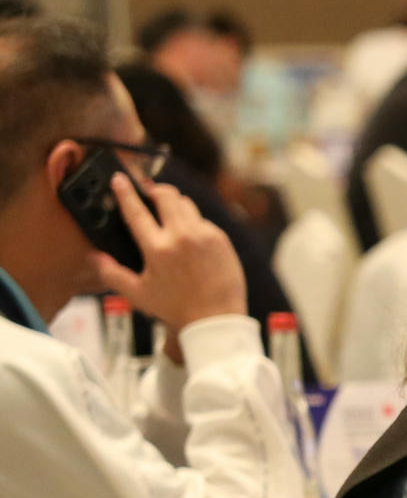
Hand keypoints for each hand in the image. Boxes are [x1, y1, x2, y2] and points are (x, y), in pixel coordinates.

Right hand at [97, 173, 242, 335]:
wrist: (216, 319)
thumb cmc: (175, 309)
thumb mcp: (137, 294)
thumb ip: (111, 273)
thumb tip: (94, 256)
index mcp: (158, 248)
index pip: (136, 211)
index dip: (125, 192)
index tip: (119, 178)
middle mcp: (182, 237)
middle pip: (166, 196)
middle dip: (154, 189)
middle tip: (147, 192)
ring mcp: (205, 236)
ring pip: (186, 204)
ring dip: (174, 203)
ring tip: (166, 210)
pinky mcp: (221, 240)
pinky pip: (203, 220)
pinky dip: (192, 221)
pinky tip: (187, 233)